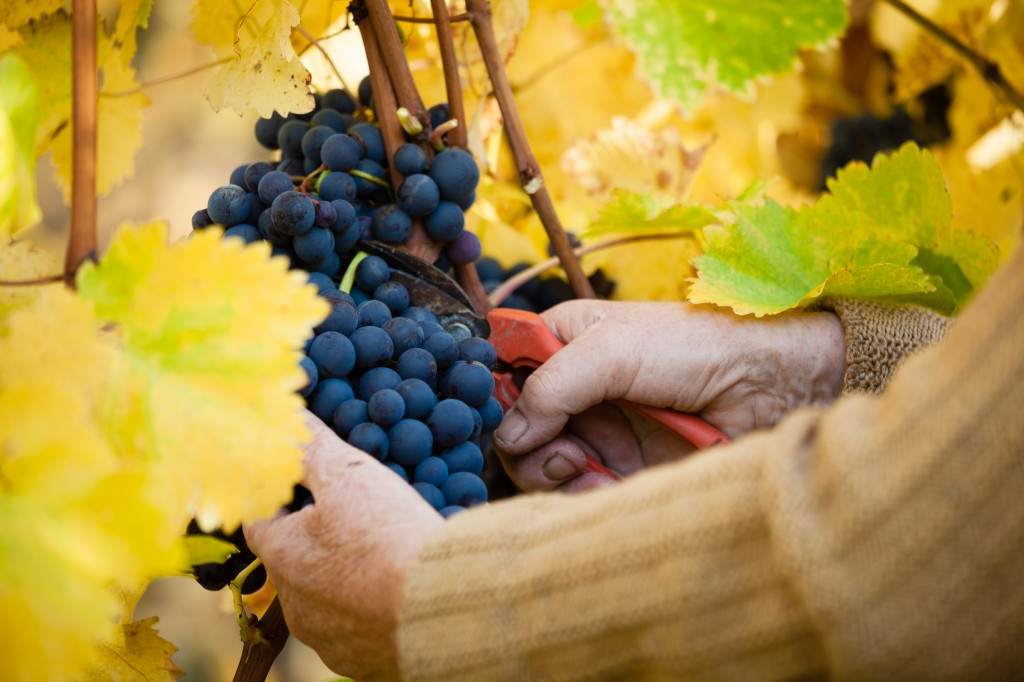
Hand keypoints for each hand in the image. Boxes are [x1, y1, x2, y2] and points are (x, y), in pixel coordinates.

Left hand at [245, 414, 442, 680]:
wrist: (440, 608)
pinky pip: (356, 627)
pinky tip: (399, 588)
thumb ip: (313, 446)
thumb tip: (289, 418)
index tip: (306, 484)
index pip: (259, 518)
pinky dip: (370, 607)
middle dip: (319, 537)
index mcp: (280, 555)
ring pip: (326, 596)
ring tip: (385, 551)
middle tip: (357, 515)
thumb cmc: (387, 536)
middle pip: (295, 559)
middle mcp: (292, 602)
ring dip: (344, 575)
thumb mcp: (349, 474)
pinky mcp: (359, 661)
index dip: (282, 496)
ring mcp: (325, 637)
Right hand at [495, 300, 844, 490]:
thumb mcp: (614, 349)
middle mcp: (574, 384)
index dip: (495, 397)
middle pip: (514, 427)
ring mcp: (596, 426)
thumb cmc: (695, 346)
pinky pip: (578, 490)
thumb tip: (508, 433)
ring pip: (540, 465)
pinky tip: (609, 485)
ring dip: (556, 476)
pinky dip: (585, 494)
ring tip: (589, 471)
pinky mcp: (621, 464)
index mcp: (564, 340)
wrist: (769, 386)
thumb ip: (552, 386)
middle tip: (562, 453)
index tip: (511, 419)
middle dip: (527, 447)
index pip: (502, 369)